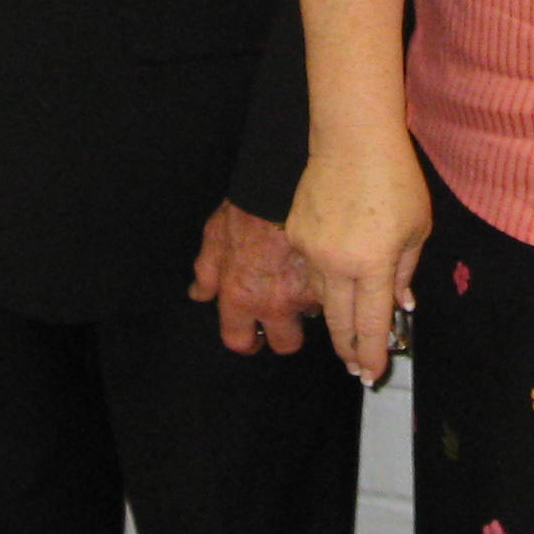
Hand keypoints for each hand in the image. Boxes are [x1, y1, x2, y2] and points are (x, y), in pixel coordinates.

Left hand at [188, 200, 320, 355]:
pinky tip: (324, 265)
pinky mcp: (332, 280)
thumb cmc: (249, 210)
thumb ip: (206, 271)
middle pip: (285, 344)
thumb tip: (199, 293)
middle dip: (285, 334)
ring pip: (314, 317)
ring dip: (310, 304)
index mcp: (240, 297)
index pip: (239, 341)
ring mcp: (304, 294)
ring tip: (306, 281)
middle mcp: (272, 303)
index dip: (247, 342)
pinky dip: (330, 282)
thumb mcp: (214, 236)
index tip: (252, 338)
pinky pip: (334, 292)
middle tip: (285, 317)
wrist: (285, 190)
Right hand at [284, 138, 429, 387]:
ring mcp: (312, 250)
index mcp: (373, 263)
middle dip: (349, 349)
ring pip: (324, 297)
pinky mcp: (296, 234)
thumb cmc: (393, 178)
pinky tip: (338, 273)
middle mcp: (338, 263)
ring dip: (338, 316)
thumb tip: (399, 302)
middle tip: (355, 367)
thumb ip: (406, 269)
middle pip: (340, 321)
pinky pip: (313, 268)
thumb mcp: (417, 226)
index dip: (370, 353)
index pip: (370, 323)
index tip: (371, 374)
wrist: (352, 139)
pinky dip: (327, 278)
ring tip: (349, 331)